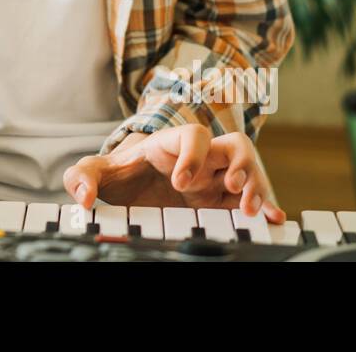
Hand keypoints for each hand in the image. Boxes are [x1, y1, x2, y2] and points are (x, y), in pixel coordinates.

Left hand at [63, 124, 285, 223]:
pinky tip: (273, 220)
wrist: (131, 185)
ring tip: (252, 210)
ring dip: (257, 186)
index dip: (193, 155)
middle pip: (234, 144)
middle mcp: (200, 157)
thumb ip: (82, 176)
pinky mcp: (223, 199)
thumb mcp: (96, 171)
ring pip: (250, 169)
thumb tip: (84, 198)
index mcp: (170, 144)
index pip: (193, 136)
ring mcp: (215, 177)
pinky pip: (252, 197)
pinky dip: (266, 205)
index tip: (181, 182)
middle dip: (241, 164)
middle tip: (234, 189)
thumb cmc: (120, 173)